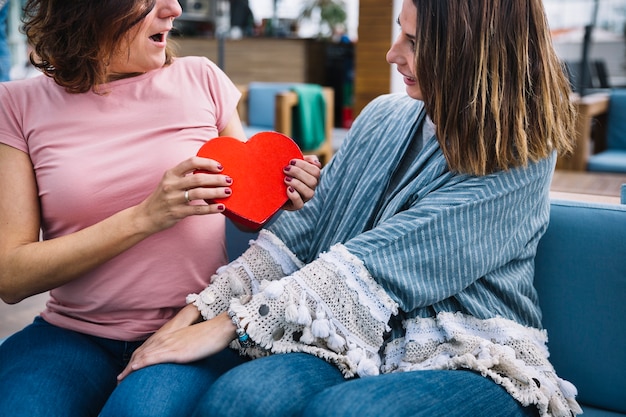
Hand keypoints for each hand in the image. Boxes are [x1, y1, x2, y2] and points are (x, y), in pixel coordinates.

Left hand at [117, 311, 235, 381]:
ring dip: (130, 368)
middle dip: (129, 368)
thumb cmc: (209, 336)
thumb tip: (180, 356)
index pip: (147, 349)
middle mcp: (166, 339)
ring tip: (121, 380)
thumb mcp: (192, 342)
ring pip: (144, 356)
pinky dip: (142, 363)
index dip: (135, 361)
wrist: (219, 328)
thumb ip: (182, 348)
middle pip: (141, 353)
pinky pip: (154, 357)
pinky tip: (133, 369)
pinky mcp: (176, 351)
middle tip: (119, 380)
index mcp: (169, 336)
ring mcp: (170, 344)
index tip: (127, 371)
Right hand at [134, 156, 232, 233]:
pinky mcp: (177, 212)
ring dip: (216, 192)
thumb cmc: (163, 197)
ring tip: (228, 192)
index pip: (191, 162)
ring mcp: (174, 199)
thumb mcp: (170, 182)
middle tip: (229, 180)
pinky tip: (221, 207)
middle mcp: (171, 185)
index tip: (220, 167)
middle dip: (216, 179)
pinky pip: (198, 209)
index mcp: (171, 174)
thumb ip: (185, 176)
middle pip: (198, 178)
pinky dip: (211, 208)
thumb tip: (210, 172)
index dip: (208, 163)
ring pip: (199, 193)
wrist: (145, 216)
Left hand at [282, 155, 321, 210]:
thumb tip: (316, 161)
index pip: (316, 170)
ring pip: (309, 193)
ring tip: (285, 179)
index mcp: (311, 176)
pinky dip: (294, 196)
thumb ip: (304, 159)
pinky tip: (287, 189)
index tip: (290, 161)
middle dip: (298, 173)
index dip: (304, 165)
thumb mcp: (293, 164)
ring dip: (297, 184)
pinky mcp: (295, 206)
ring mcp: (304, 198)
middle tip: (285, 169)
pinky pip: (300, 204)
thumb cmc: (282, 172)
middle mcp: (310, 187)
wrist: (269, 187)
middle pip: (313, 181)